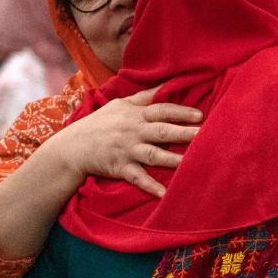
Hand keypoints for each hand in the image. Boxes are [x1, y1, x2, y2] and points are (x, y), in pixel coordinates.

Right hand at [49, 87, 201, 196]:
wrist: (73, 146)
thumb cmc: (101, 123)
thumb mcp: (121, 104)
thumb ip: (145, 96)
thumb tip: (167, 83)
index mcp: (135, 115)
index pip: (161, 110)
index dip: (180, 112)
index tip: (200, 115)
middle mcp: (133, 131)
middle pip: (161, 131)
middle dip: (183, 133)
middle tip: (204, 135)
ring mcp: (127, 150)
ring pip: (153, 154)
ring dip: (172, 159)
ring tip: (190, 163)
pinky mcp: (120, 168)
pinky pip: (137, 178)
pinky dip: (150, 186)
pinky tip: (164, 193)